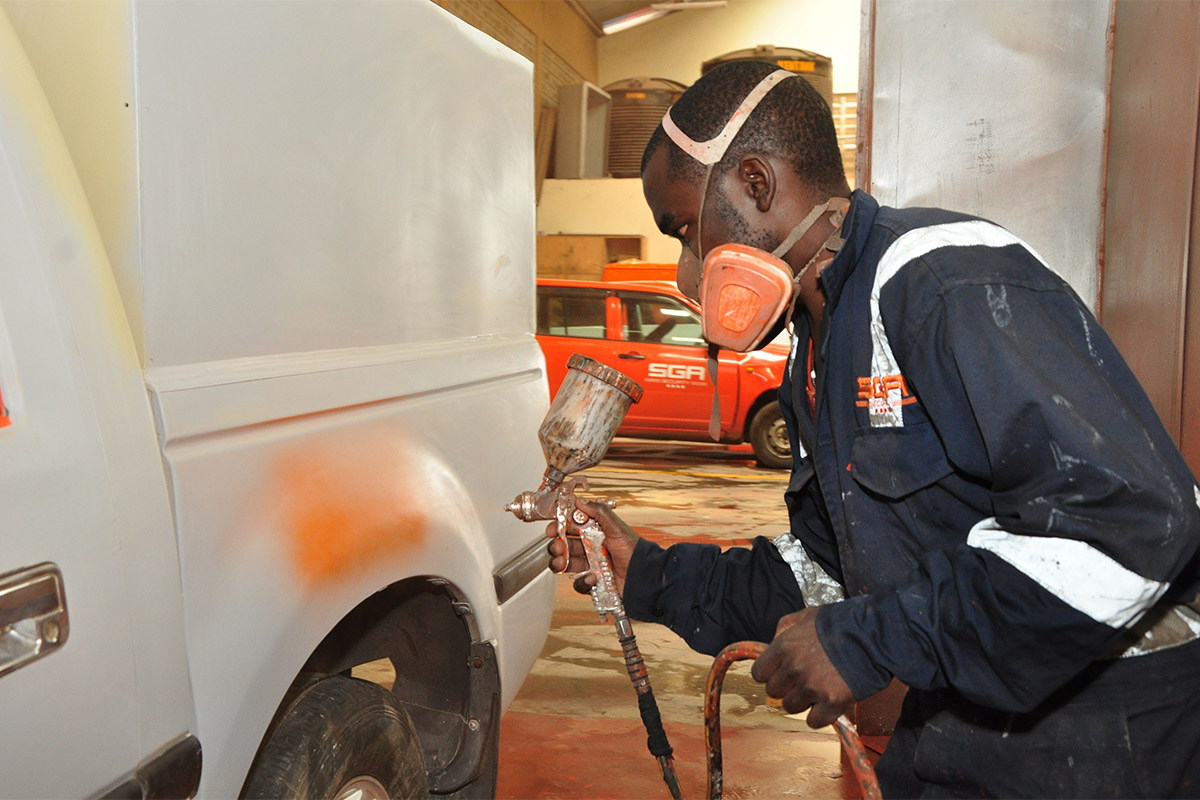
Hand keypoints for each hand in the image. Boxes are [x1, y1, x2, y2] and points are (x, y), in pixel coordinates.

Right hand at [546, 495, 639, 595]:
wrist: (645, 576)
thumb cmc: (635, 551)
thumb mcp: (617, 528)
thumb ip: (599, 512)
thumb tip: (580, 500)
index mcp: (595, 533)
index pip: (571, 527)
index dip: (559, 527)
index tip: (553, 528)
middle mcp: (591, 548)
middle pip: (564, 546)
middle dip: (556, 546)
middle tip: (558, 547)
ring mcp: (591, 566)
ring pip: (566, 564)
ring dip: (559, 563)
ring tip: (562, 563)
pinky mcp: (593, 583)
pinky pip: (578, 583)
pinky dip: (581, 582)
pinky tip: (591, 578)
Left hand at [750, 607, 853, 727]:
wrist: (873, 635)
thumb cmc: (841, 623)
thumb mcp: (806, 616)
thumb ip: (785, 627)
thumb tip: (773, 642)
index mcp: (784, 646)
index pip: (759, 673)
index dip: (769, 674)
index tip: (780, 674)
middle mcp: (794, 668)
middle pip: (774, 692)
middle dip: (786, 687)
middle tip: (803, 680)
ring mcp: (812, 687)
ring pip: (791, 707)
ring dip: (802, 701)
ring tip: (818, 688)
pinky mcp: (832, 702)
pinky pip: (813, 721)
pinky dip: (819, 716)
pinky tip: (826, 704)